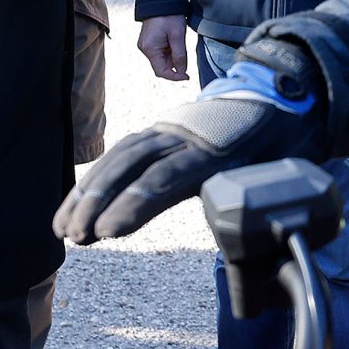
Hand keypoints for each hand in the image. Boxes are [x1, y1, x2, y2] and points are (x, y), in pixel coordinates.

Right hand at [54, 79, 319, 244]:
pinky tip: (76, 204)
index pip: (167, 177)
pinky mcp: (160, 130)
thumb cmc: (284, 143)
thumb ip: (267, 207)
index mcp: (218, 149)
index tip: (107, 230)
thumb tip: (262, 253)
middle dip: (98, 200)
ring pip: (122, 156)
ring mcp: (171, 128)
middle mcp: (187, 135)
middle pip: (134, 165)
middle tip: (73, 236)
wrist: (283, 95)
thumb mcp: (284, 171)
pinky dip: (97, 177)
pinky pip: (123, 151)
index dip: (135, 203)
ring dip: (88, 191)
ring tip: (63, 229)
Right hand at [138, 16, 188, 80]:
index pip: (161, 72)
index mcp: (150, 49)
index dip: (175, 77)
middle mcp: (145, 49)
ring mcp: (146, 44)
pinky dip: (169, 52)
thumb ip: (180, 56)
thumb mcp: (178, 36)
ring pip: (161, 59)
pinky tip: (176, 43)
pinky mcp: (149, 41)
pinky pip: (160, 52)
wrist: (161, 0)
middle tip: (186, 59)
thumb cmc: (169, 16)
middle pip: (161, 66)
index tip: (186, 77)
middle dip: (175, 66)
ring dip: (173, 58)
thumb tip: (182, 71)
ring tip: (180, 45)